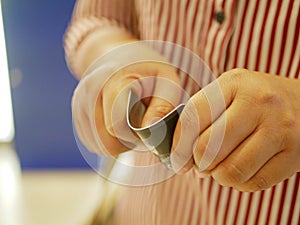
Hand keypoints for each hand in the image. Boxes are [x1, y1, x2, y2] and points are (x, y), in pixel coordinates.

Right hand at [72, 43, 181, 155]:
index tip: (149, 123)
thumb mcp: (167, 80)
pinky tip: (119, 125)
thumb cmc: (148, 71)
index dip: (137, 135)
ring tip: (132, 123)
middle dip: (128, 142)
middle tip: (143, 126)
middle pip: (107, 142)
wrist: (121, 56)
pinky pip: (92, 143)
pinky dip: (108, 141)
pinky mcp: (76, 113)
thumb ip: (162, 106)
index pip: (117, 126)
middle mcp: (90, 90)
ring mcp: (79, 102)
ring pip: (98, 146)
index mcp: (114, 79)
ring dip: (119, 143)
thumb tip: (150, 128)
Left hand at [172, 68, 299, 191]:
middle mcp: (259, 103)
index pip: (193, 118)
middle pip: (209, 148)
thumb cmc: (256, 100)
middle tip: (199, 165)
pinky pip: (253, 183)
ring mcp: (280, 129)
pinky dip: (239, 183)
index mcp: (235, 83)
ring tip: (219, 169)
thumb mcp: (229, 93)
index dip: (178, 145)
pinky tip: (239, 172)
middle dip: (198, 164)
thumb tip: (180, 154)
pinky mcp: (294, 155)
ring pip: (230, 171)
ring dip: (218, 176)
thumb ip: (202, 116)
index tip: (177, 160)